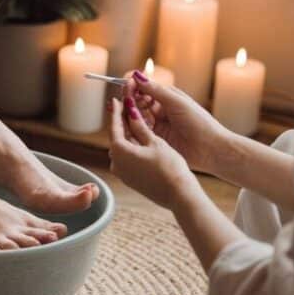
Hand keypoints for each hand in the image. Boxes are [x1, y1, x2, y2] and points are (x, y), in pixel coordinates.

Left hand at [108, 97, 202, 212]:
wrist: (179, 195)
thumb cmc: (169, 167)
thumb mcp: (155, 142)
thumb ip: (139, 126)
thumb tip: (130, 111)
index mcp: (120, 151)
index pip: (114, 126)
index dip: (116, 111)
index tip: (116, 100)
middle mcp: (116, 163)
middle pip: (117, 137)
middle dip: (122, 122)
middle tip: (126, 107)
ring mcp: (122, 173)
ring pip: (122, 148)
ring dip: (128, 135)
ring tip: (134, 121)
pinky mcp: (130, 180)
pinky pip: (127, 159)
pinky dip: (132, 148)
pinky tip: (140, 140)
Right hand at [123, 71, 232, 174]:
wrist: (210, 149)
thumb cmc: (199, 122)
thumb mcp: (176, 102)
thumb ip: (155, 90)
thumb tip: (136, 75)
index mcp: (167, 97)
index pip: (145, 88)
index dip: (134, 86)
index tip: (126, 85)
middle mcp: (161, 110)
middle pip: (138, 102)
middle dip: (129, 99)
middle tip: (123, 99)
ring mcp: (158, 125)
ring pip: (136, 116)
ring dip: (129, 113)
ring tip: (122, 111)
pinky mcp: (155, 139)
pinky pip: (139, 131)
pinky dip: (132, 126)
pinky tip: (127, 124)